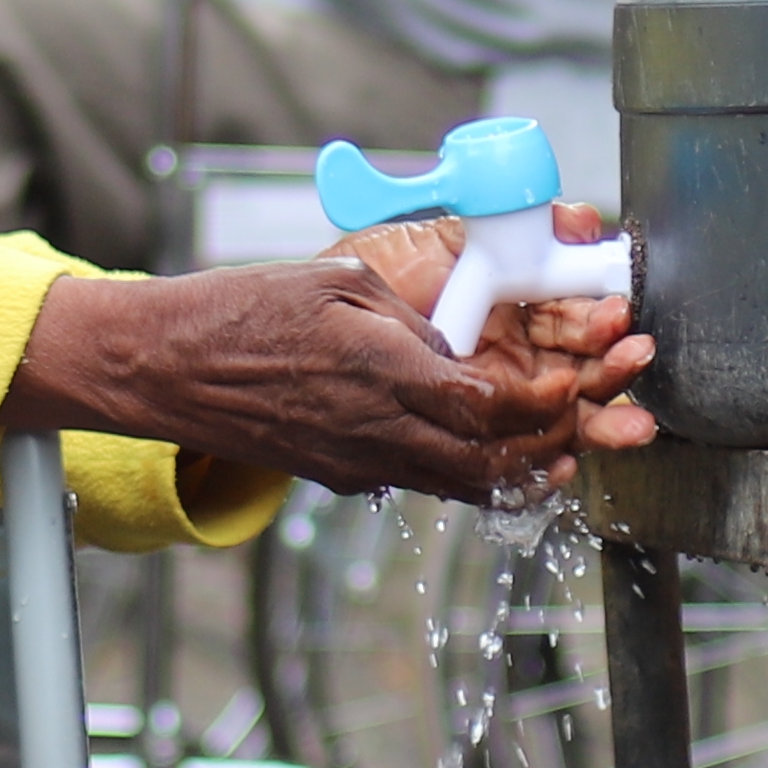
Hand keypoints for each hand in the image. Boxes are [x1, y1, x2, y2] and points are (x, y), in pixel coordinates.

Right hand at [9, 204, 655, 504]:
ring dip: (522, 469)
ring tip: (567, 447)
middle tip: (597, 420)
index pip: (485, 406)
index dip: (545, 404)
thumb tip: (465, 337)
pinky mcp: (343, 476)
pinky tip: (500, 457)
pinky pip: (426, 485)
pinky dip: (474, 477)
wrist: (170, 367)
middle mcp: (375, 428)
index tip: (579, 384)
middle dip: (554, 443)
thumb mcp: (339, 282)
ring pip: (463, 485)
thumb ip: (411, 313)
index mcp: (377, 368)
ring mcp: (358, 462)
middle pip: (489, 461)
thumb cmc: (247, 308)